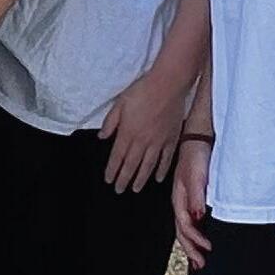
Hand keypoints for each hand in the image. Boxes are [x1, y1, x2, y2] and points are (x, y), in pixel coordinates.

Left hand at [100, 71, 184, 192]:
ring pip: (148, 166)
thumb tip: (102, 137)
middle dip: (124, 179)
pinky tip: (158, 178)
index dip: (112, 170)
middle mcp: (142, 141)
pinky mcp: (172, 139)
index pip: (117, 157)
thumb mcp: (119, 104)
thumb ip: (110, 122)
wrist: (168, 85)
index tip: (109, 180)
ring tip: (136, 189)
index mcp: (127, 133)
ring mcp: (159, 142)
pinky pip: (166, 159)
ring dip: (141, 179)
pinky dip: (162, 170)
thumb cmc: (142, 91)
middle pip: (131, 165)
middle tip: (119, 190)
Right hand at [171, 138, 211, 267]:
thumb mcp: (197, 175)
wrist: (197, 138)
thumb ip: (196, 196)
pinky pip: (189, 220)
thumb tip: (196, 218)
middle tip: (200, 264)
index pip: (185, 226)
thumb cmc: (196, 155)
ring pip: (184, 227)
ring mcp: (185, 200)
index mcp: (180, 199)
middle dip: (190, 249)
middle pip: (181, 231)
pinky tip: (199, 237)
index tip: (207, 249)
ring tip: (198, 258)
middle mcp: (180, 202)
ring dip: (191, 244)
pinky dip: (193, 233)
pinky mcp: (191, 197)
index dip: (195, 240)